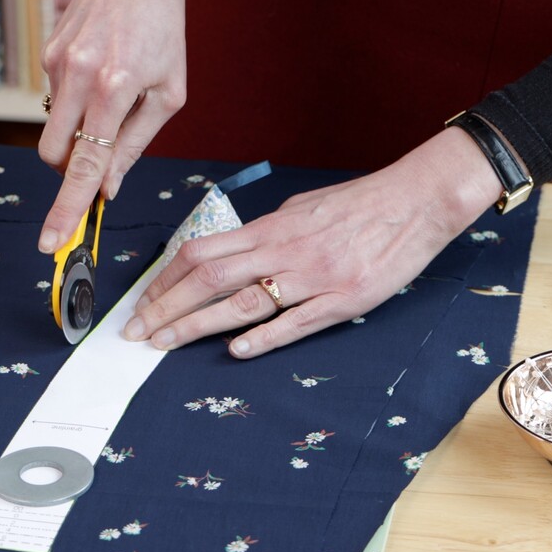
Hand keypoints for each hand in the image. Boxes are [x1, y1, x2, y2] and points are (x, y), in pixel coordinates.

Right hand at [37, 0, 186, 253]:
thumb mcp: (168, 93)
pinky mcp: (46, 53)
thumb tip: (108, 187)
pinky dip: (76, 103)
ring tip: (111, 97)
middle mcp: (78, 76)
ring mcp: (56, 63)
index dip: (67, 207)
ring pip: (54, 127)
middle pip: (54, 155)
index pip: (84, 164)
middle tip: (101, 158)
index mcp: (114, 89)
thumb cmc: (163, 33)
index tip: (52, 241)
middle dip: (71, 170)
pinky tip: (99, 76)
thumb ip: (135, 143)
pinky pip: (55, 99)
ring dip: (78, 131)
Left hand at [122, 128, 502, 357]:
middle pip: (208, 278)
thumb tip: (232, 251)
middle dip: (165, 306)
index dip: (165, 278)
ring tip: (164, 343)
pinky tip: (235, 350)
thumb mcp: (300, 209)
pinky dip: (263, 336)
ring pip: (242, 302)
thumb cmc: (357, 204)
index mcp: (269, 228)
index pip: (200, 252)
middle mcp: (283, 251)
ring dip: (196, 325)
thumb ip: (265, 233)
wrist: (416, 201)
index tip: (142, 300)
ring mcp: (313, 277)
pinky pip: (296, 322)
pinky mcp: (343, 299)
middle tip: (135, 331)